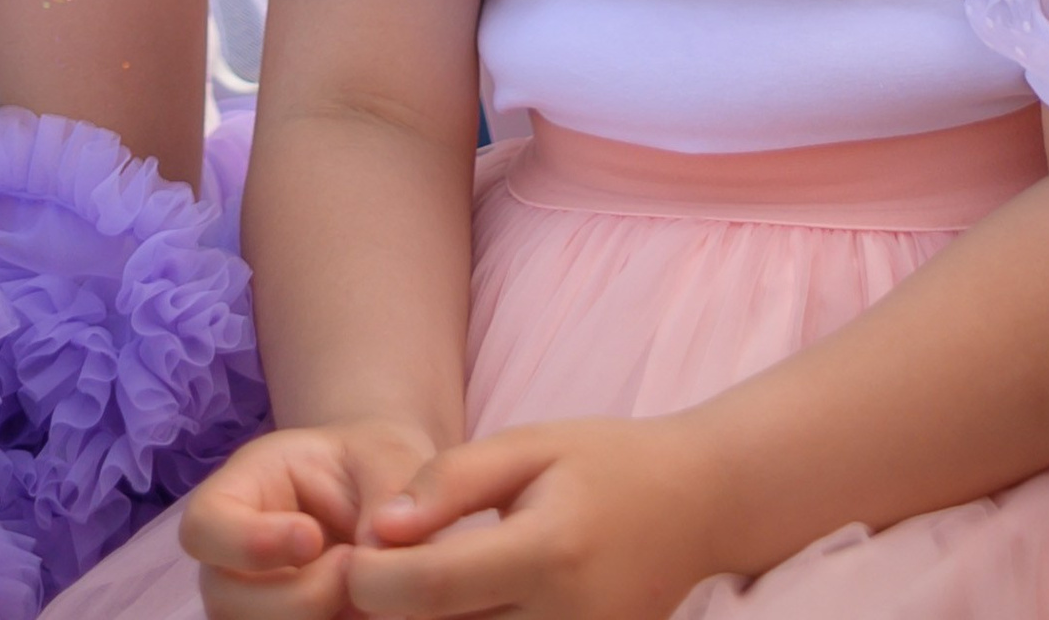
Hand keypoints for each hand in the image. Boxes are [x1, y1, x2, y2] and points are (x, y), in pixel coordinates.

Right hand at [181, 417, 441, 619]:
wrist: (385, 509)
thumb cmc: (370, 468)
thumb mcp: (387, 456)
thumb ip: (388, 492)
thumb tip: (376, 549)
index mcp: (235, 495)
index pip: (204, 528)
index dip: (249, 541)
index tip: (311, 536)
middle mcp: (227, 564)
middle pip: (227, 602)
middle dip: (304, 595)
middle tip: (353, 564)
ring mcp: (245, 611)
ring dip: (322, 618)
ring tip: (361, 590)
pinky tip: (358, 609)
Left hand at [343, 416, 729, 619]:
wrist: (698, 508)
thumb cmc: (606, 464)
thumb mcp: (529, 445)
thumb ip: (450, 481)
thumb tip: (378, 528)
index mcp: (549, 552)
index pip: (434, 588)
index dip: (372, 580)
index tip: (350, 555)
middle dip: (386, 615)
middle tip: (366, 580)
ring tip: (410, 594)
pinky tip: (453, 610)